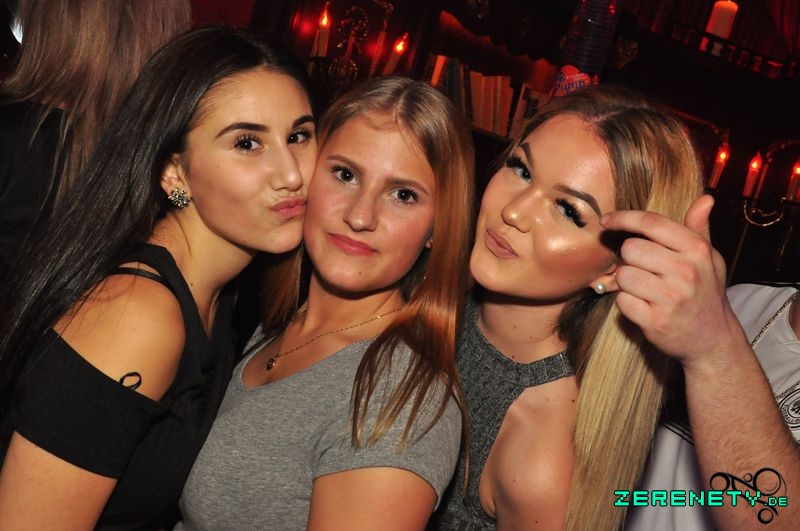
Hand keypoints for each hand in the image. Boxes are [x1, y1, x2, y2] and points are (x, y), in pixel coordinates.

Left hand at [600, 195, 745, 367]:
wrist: (712, 339)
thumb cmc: (705, 292)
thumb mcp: (709, 259)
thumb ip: (699, 228)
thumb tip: (705, 199)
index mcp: (696, 250)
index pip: (651, 223)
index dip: (624, 218)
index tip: (607, 220)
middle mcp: (685, 272)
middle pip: (630, 249)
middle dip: (629, 258)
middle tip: (643, 269)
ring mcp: (671, 298)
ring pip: (623, 275)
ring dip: (626, 282)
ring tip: (645, 289)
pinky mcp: (655, 321)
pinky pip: (621, 301)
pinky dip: (626, 303)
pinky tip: (643, 305)